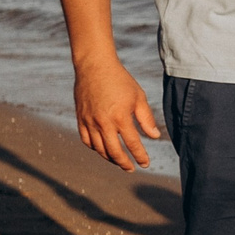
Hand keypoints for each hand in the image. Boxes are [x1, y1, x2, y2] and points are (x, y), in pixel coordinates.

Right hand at [73, 56, 159, 170]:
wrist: (94, 66)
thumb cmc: (120, 80)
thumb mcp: (138, 97)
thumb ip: (146, 119)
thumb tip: (154, 137)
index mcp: (120, 117)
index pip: (133, 144)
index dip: (140, 156)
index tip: (146, 164)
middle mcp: (103, 122)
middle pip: (114, 151)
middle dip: (124, 163)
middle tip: (131, 168)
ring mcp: (89, 121)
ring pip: (98, 148)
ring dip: (109, 158)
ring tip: (119, 161)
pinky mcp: (80, 118)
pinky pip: (86, 140)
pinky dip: (95, 148)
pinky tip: (103, 149)